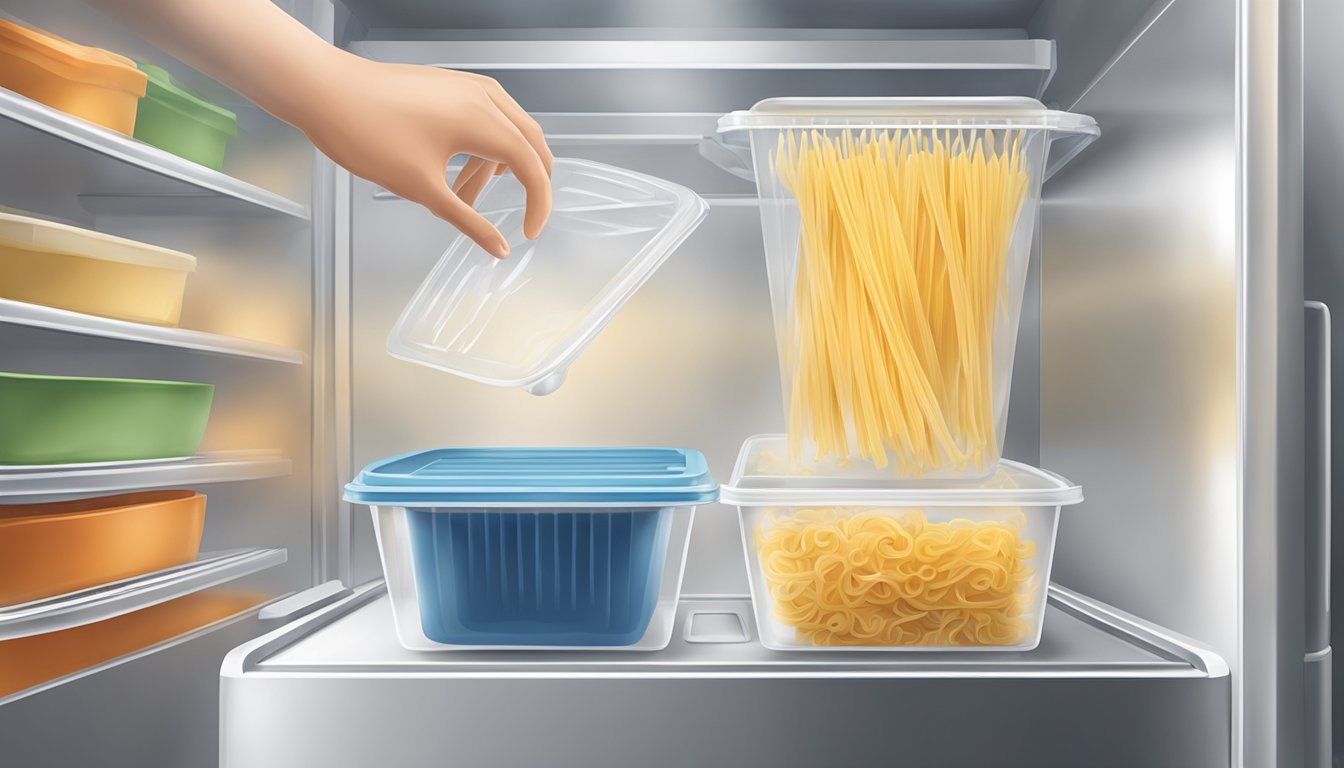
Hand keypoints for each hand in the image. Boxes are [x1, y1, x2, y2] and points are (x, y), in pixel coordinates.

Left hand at [297, 57, 552, 257]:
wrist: (324, 90)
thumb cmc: (365, 132)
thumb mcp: (422, 189)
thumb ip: (468, 220)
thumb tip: (499, 248)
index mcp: (483, 120)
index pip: (532, 167)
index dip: (538, 204)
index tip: (530, 232)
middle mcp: (484, 97)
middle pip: (530, 144)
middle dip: (529, 184)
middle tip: (521, 216)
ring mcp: (467, 87)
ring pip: (507, 131)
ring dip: (498, 168)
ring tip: (465, 199)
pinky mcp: (450, 86)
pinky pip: (486, 118)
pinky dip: (483, 148)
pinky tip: (457, 170)